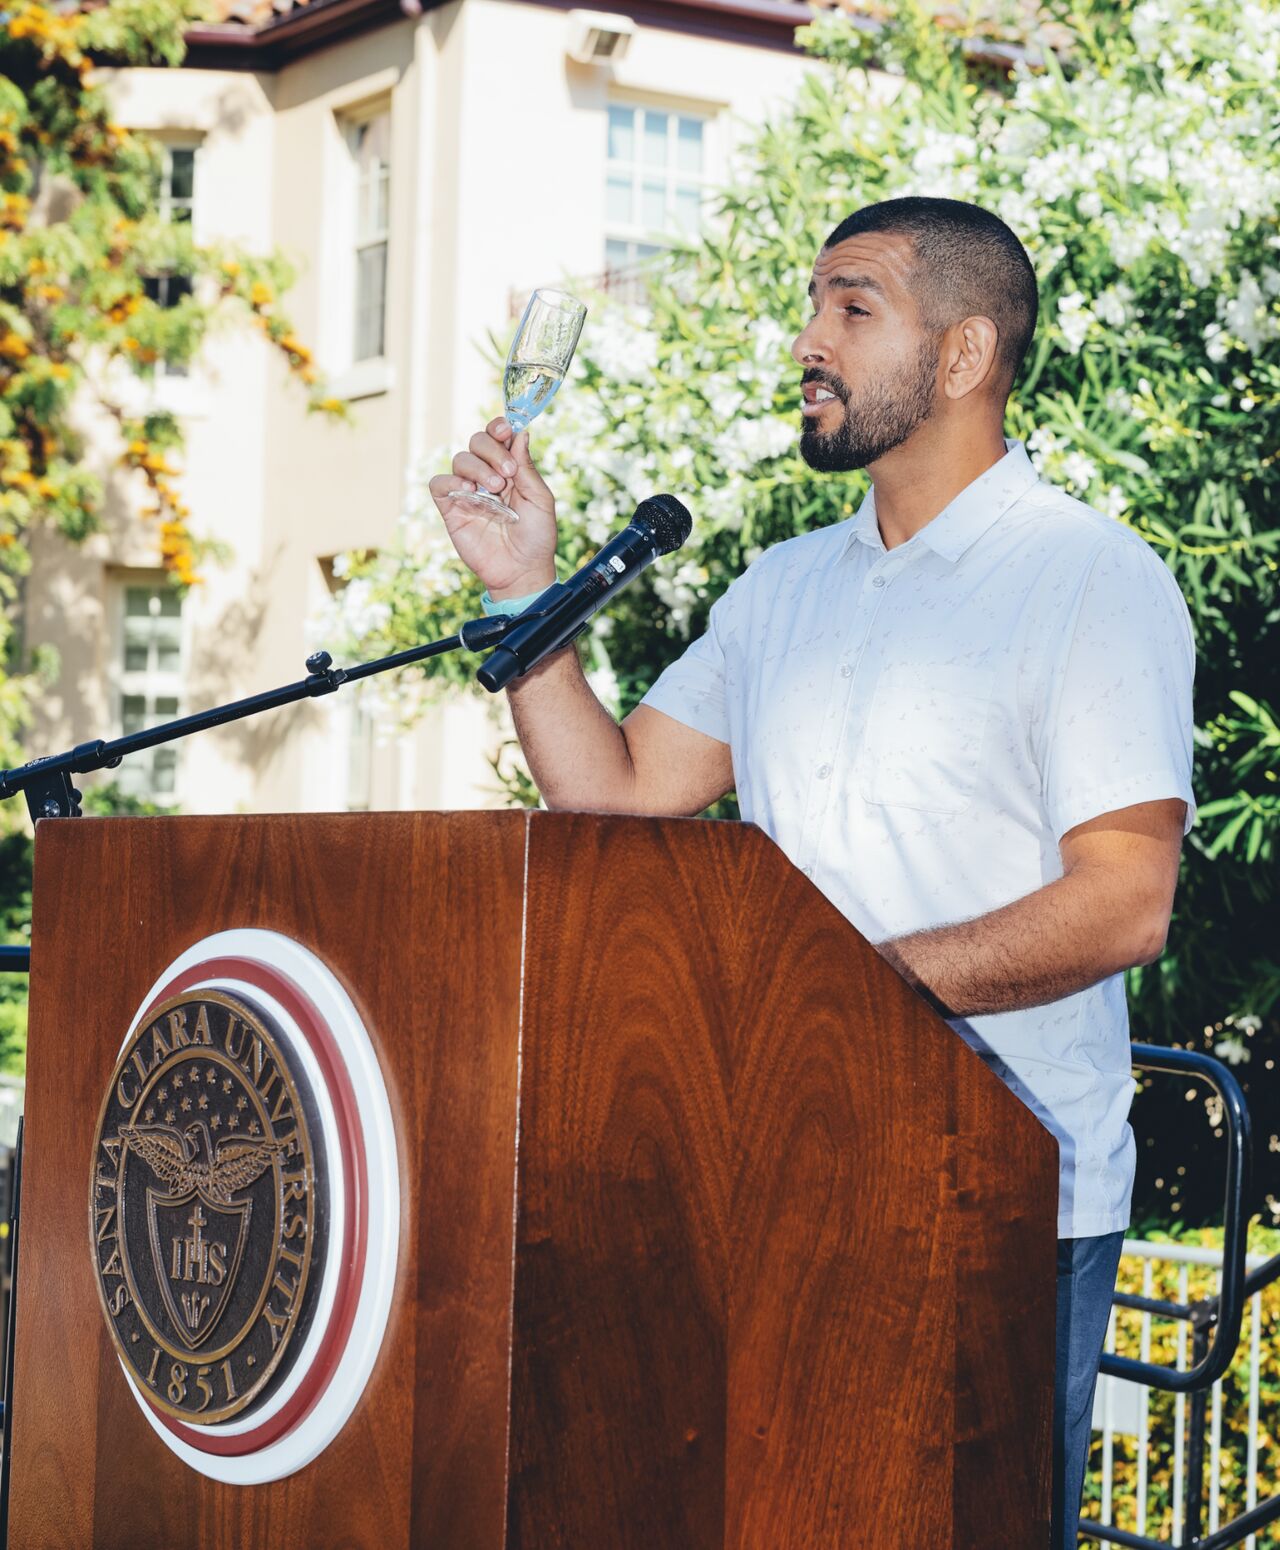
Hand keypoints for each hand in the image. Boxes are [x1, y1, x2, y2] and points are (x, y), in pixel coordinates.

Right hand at [429, 418, 557, 598]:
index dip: (498, 427)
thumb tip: (520, 433)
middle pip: (477, 441)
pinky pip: (439, 484)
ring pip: (460, 459)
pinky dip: (451, 481)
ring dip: (478, 468)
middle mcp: (487, 476)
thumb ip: (527, 467)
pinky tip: (469, 491)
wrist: (522, 570)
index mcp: (510, 470)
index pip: (498, 437)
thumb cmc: (536, 537)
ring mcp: (468, 491)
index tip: (506, 429)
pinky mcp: (452, 509)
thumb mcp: (540, 499)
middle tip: (508, 474)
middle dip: (492, 450)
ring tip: (495, 490)